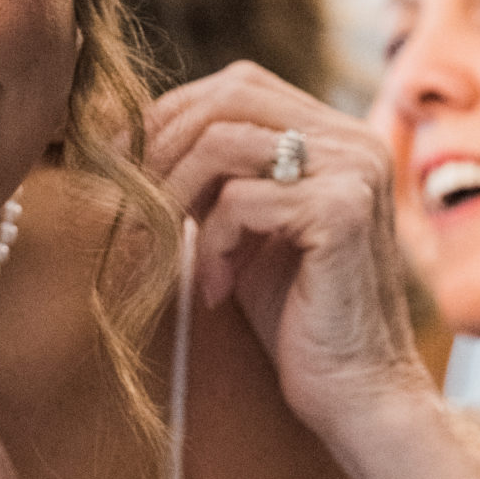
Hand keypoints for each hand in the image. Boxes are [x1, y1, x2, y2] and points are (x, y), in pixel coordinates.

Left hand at [147, 63, 428, 452]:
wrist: (358, 393)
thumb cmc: (299, 319)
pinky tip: (220, 290)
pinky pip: (239, 201)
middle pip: (229, 98)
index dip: (173, 114)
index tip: (121, 161)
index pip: (240, 85)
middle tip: (132, 203)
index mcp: (339, 137)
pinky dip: (213, 245)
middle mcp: (355, 141)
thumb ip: (217, 179)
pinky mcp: (342, 213)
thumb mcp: (248, 232)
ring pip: (225, 143)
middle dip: (163, 147)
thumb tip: (134, 137)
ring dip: (176, 198)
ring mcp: (354, 172)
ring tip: (168, 250)